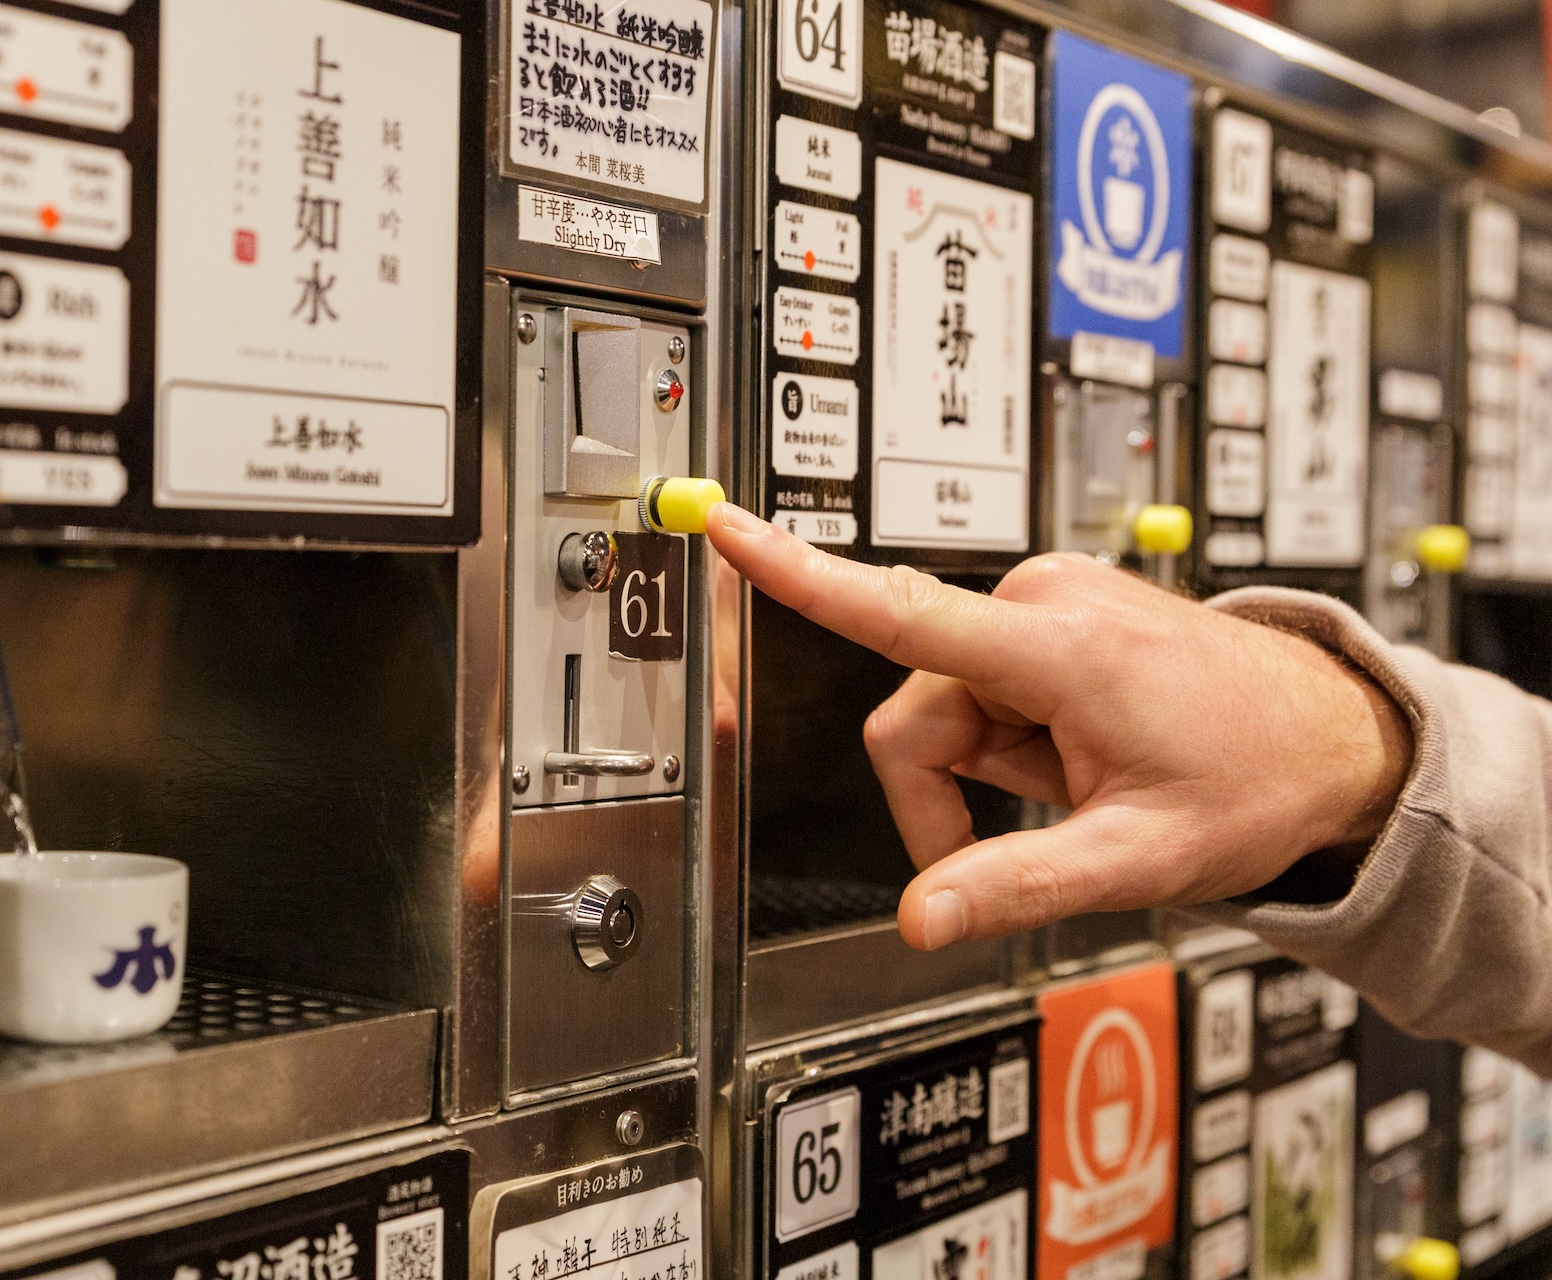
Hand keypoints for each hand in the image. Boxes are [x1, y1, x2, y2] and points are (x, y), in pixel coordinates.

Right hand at [706, 503, 1413, 949]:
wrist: (1330, 735)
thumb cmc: (1255, 780)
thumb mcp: (1140, 855)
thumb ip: (1021, 885)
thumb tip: (923, 918)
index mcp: (1061, 650)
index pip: (900, 610)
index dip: (798, 574)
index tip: (725, 527)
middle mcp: (1046, 602)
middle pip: (914, 712)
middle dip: (950, 795)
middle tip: (1032, 838)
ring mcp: (1051, 600)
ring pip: (942, 705)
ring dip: (989, 768)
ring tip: (1076, 786)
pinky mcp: (1054, 610)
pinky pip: (977, 686)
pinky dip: (1008, 740)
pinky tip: (1074, 755)